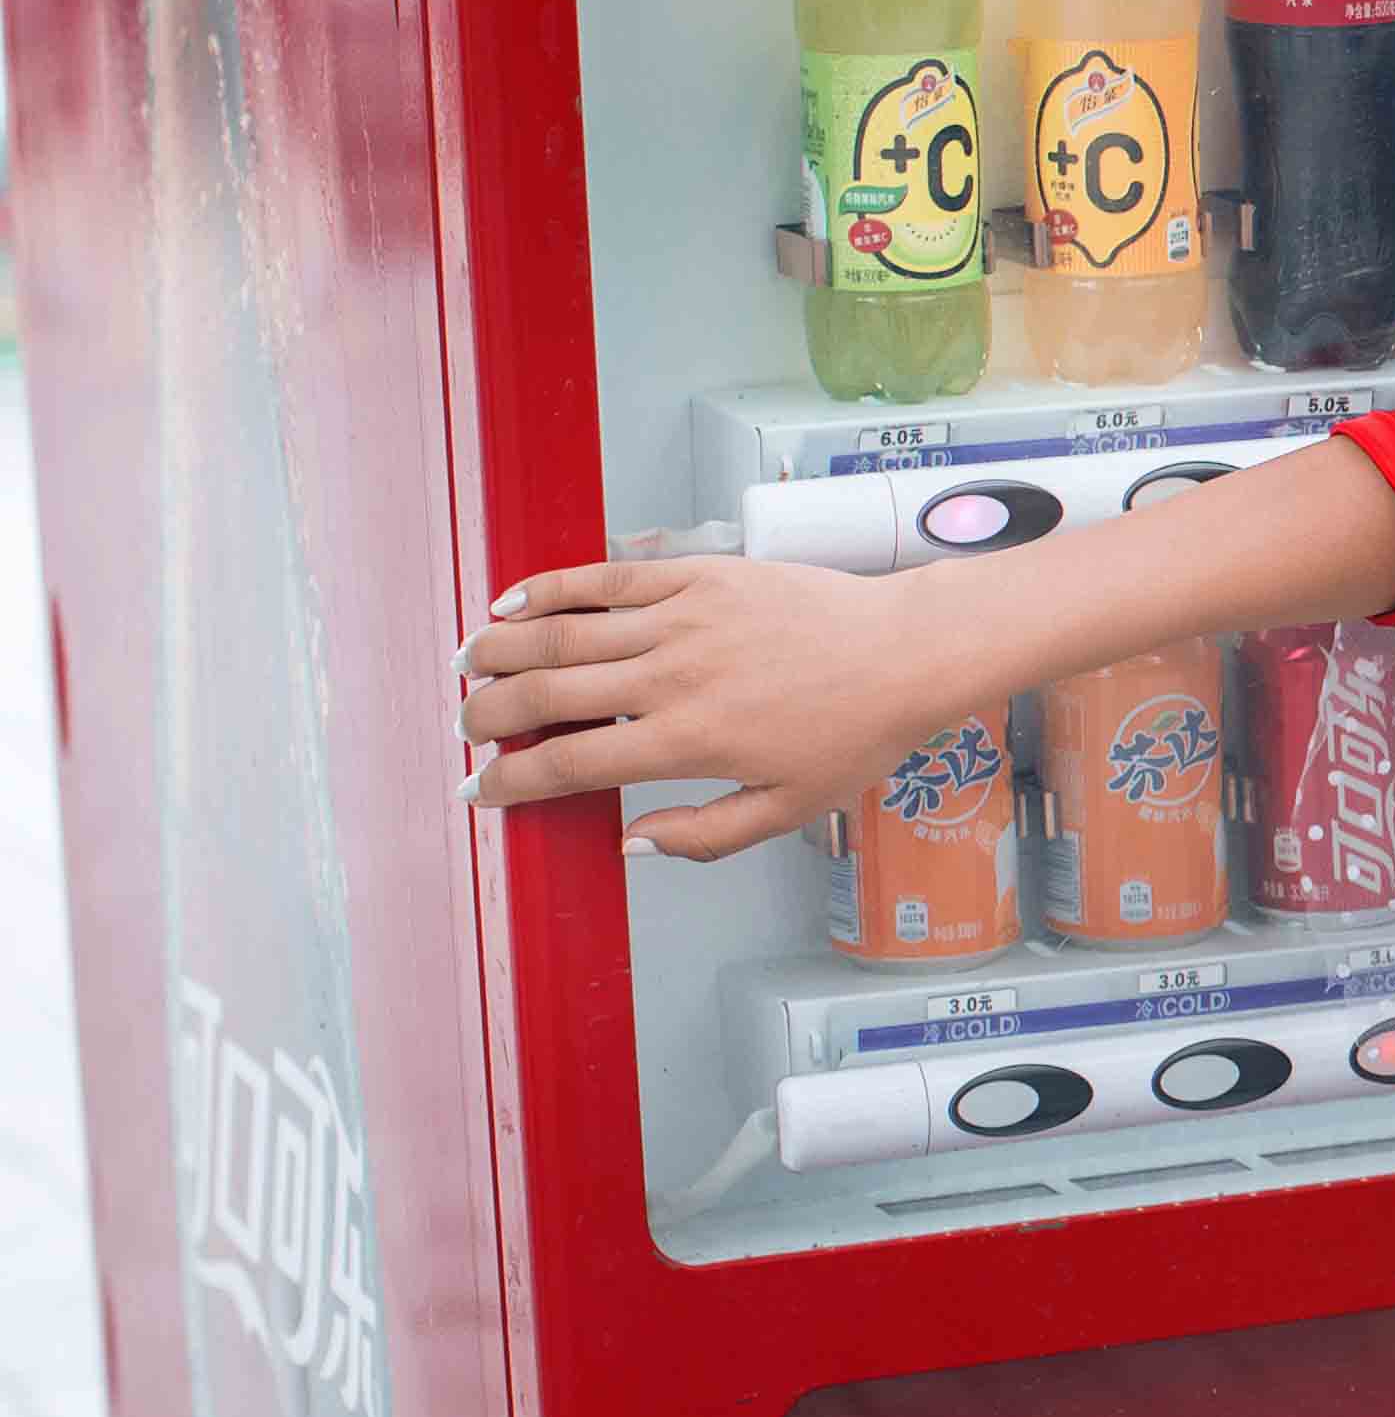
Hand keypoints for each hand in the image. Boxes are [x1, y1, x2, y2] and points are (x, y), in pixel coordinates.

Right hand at [454, 552, 985, 861]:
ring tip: (465, 665)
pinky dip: (552, 588)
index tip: (479, 789)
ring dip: (501, 649)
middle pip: (549, 694)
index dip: (512, 781)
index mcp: (689, 742)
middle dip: (490, 715)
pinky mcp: (700, 575)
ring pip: (565, 632)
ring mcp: (684, 620)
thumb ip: (705, 835)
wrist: (908, 651)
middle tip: (464, 727)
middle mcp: (674, 679)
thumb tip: (628, 841)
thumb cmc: (856, 734)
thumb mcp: (790, 808)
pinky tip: (513, 603)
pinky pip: (609, 578)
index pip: (571, 766)